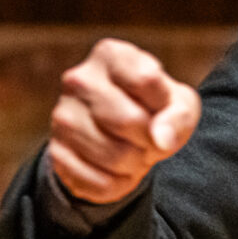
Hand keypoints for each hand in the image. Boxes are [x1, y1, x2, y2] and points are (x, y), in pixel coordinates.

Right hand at [45, 37, 202, 204]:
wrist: (121, 137)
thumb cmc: (155, 109)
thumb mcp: (180, 103)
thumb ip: (178, 116)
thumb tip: (161, 138)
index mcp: (110, 55)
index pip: (146, 79)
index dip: (164, 105)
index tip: (162, 108)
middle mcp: (79, 80)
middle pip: (128, 120)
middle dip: (150, 139)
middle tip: (150, 138)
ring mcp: (62, 117)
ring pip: (114, 155)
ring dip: (136, 163)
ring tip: (133, 150)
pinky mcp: (57, 154)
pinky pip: (100, 182)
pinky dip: (119, 183)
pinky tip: (117, 169)